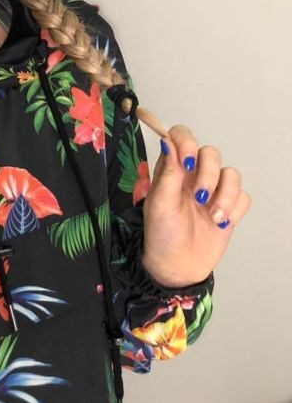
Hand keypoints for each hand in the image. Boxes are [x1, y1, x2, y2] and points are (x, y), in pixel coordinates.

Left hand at [140, 124, 251, 286]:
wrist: (177, 266)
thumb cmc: (161, 233)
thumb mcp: (159, 203)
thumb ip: (167, 172)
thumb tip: (167, 140)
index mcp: (172, 168)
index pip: (181, 136)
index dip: (187, 141)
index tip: (188, 161)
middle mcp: (193, 175)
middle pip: (211, 153)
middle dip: (209, 175)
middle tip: (200, 198)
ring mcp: (213, 190)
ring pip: (231, 174)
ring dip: (226, 195)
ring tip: (213, 216)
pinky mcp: (229, 207)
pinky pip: (243, 196)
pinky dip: (235, 209)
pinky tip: (221, 222)